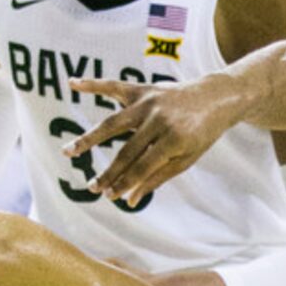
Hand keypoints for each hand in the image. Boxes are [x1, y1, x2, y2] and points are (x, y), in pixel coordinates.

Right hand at [66, 76, 238, 205]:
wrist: (217, 97)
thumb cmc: (202, 133)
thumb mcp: (187, 159)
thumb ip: (157, 178)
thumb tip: (129, 201)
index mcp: (174, 139)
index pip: (143, 167)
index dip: (125, 183)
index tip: (110, 197)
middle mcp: (159, 120)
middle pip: (126, 151)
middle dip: (109, 172)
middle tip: (91, 188)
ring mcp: (149, 102)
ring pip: (113, 123)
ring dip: (88, 138)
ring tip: (68, 152)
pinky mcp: (143, 89)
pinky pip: (113, 86)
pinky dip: (92, 84)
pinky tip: (72, 84)